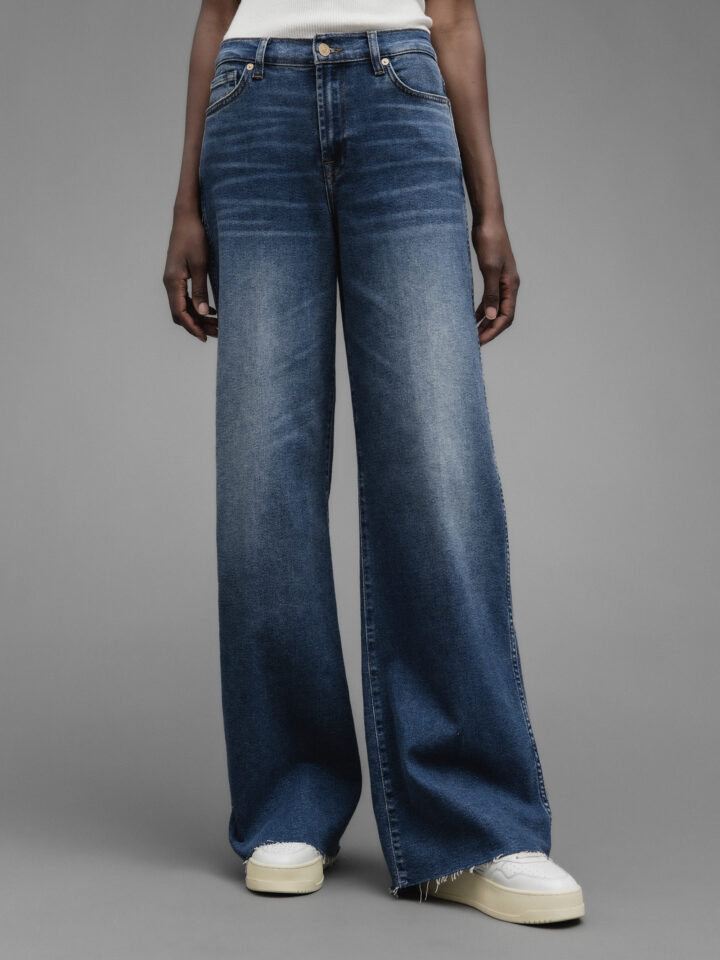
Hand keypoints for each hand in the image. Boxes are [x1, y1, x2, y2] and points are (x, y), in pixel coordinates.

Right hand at [163, 209, 216, 341]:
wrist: (186, 216)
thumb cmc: (194, 236)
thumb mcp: (201, 264)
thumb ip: (200, 289)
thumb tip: (202, 312)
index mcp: (173, 281)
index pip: (180, 313)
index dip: (192, 327)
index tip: (205, 338)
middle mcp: (170, 283)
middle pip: (181, 313)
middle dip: (198, 326)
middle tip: (217, 333)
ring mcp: (173, 279)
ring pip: (183, 306)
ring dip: (199, 317)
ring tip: (216, 325)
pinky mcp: (178, 275)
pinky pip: (185, 298)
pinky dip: (197, 307)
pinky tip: (210, 310)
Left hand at [471, 217, 519, 345]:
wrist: (488, 220)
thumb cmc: (490, 241)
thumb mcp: (489, 269)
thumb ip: (491, 294)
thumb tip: (490, 316)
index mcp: (511, 286)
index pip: (506, 316)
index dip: (493, 330)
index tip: (479, 341)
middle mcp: (509, 286)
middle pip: (502, 316)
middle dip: (489, 330)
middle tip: (473, 343)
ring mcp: (502, 282)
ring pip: (495, 309)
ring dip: (484, 322)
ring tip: (471, 334)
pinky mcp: (493, 277)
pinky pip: (489, 300)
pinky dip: (481, 310)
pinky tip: (470, 317)